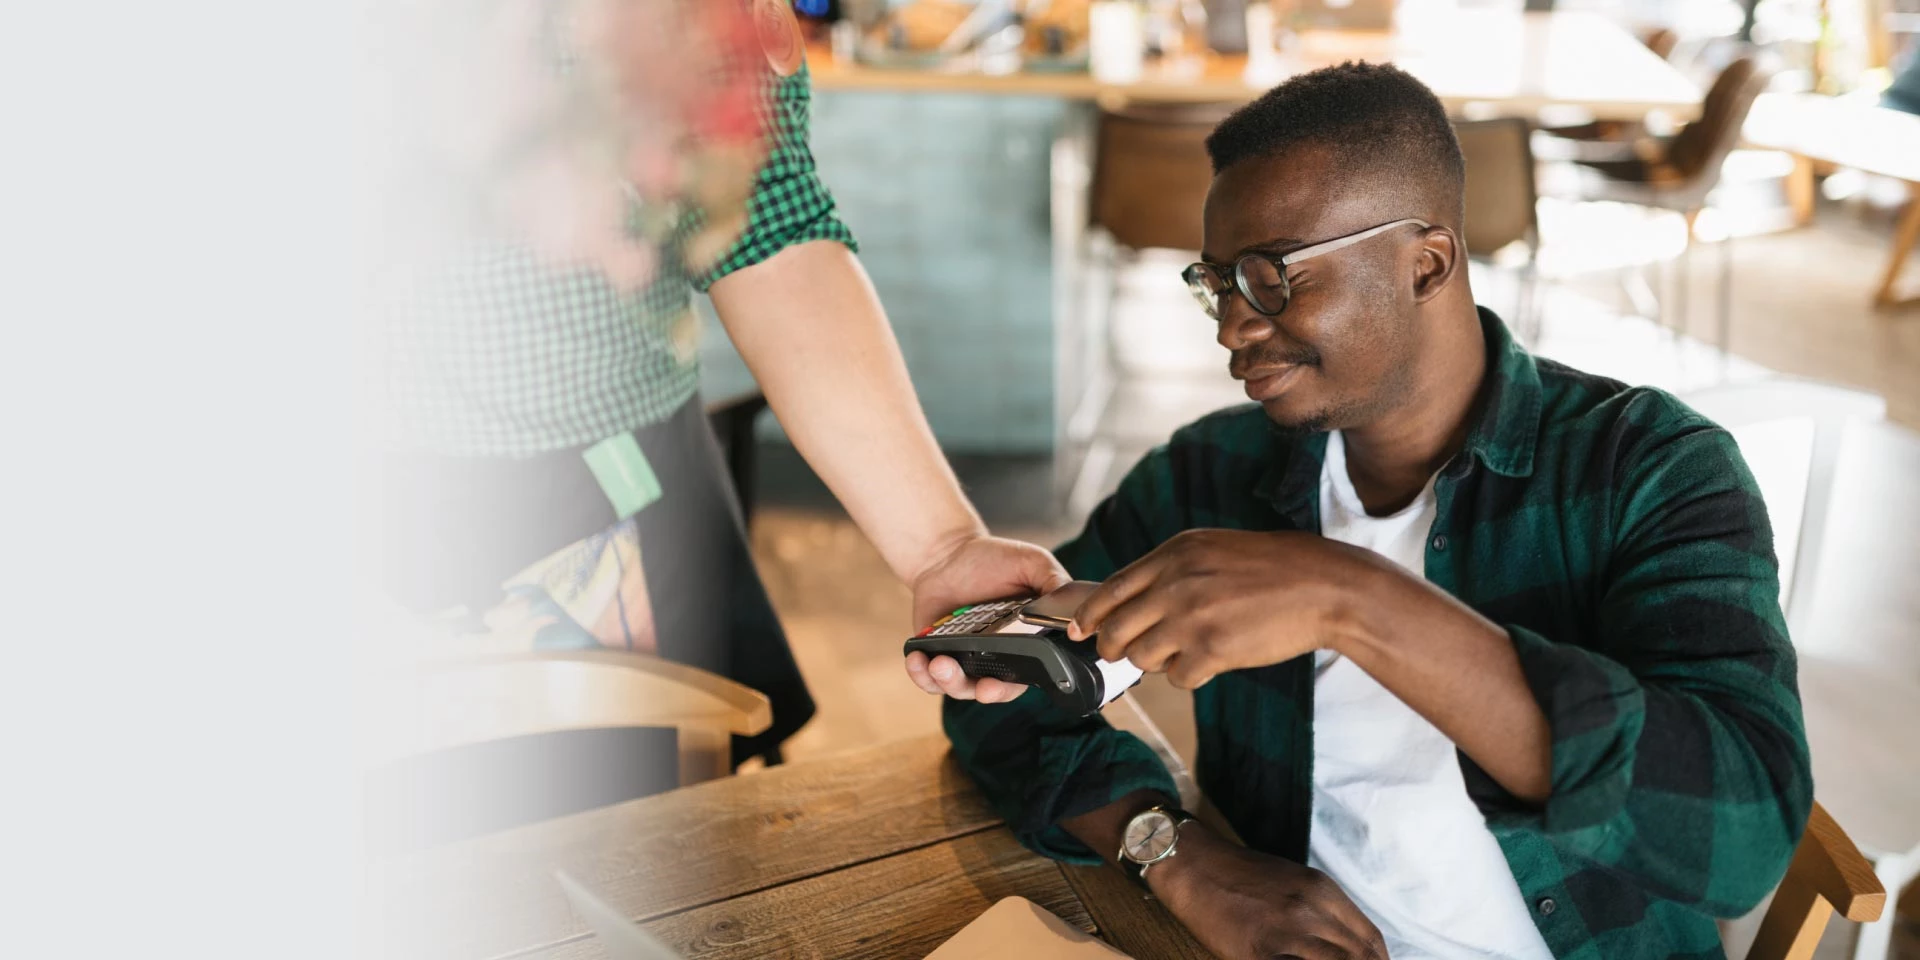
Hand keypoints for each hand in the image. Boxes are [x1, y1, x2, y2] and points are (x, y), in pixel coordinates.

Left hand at [903, 533, 1069, 703]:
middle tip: (979, 688)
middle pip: (991, 691)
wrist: (949, 551)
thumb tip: (1074, 612)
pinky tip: (916, 661)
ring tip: (938, 664)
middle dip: (983, 693)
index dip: (1011, 687)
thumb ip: (1055, 584)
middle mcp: (994, 658)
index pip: (1023, 677)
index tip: (999, 686)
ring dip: (947, 682)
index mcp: (1023, 644)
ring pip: (957, 688)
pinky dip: (920, 674)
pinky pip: (927, 677)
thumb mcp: (1034, 563)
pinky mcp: (934, 654)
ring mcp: (963, 659)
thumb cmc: (996, 559)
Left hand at [1068, 529, 1388, 688]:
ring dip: (1156, 663)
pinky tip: (1210, 662)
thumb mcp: (1212, 548)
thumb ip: (1171, 569)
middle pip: (1116, 629)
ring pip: (1142, 658)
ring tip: (1182, 652)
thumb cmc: (1272, 568)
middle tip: (1119, 655)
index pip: (1111, 589)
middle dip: (1111, 648)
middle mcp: (1176, 583)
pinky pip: (1178, 678)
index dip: (1089, 615)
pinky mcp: (1213, 649)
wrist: (1323, 585)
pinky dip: (1189, 676)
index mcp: (1174, 554)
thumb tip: (1130, 600)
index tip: (1078, 629)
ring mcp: (1192, 617)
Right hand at [1151, 825, 1387, 959]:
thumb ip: (1324, 910)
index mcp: (1322, 891)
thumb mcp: (1295, 881)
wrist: (1194, 866)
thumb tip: (1348, 945)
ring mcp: (1285, 933)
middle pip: (1360, 957)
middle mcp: (1310, 910)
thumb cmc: (1242, 874)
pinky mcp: (1259, 954)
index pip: (1371, 939)